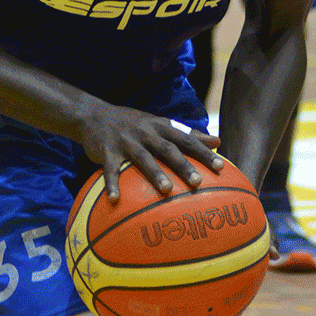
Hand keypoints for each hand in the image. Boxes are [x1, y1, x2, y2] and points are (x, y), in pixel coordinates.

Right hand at [78, 101, 223, 201]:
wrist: (95, 115)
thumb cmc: (134, 124)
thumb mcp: (160, 123)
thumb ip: (187, 133)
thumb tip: (217, 141)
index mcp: (160, 127)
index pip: (186, 139)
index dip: (203, 152)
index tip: (220, 167)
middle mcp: (146, 133)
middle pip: (167, 149)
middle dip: (183, 165)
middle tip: (198, 182)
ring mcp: (126, 141)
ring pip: (143, 158)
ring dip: (155, 174)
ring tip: (167, 190)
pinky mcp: (107, 151)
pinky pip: (110, 169)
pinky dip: (112, 184)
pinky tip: (115, 200)